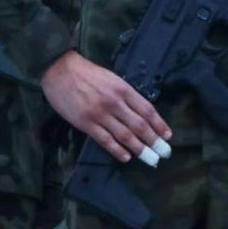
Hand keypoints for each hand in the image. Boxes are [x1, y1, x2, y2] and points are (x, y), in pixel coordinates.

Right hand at [40, 50, 171, 163]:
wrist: (60, 69)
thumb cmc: (87, 72)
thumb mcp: (111, 78)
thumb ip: (125, 94)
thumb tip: (140, 113)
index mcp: (122, 89)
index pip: (147, 110)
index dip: (159, 124)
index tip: (167, 136)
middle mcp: (114, 102)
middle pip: (139, 125)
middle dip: (154, 141)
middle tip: (164, 153)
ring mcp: (100, 114)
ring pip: (125, 135)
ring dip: (139, 149)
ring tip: (150, 159)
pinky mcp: (86, 123)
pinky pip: (106, 140)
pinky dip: (118, 150)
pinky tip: (127, 157)